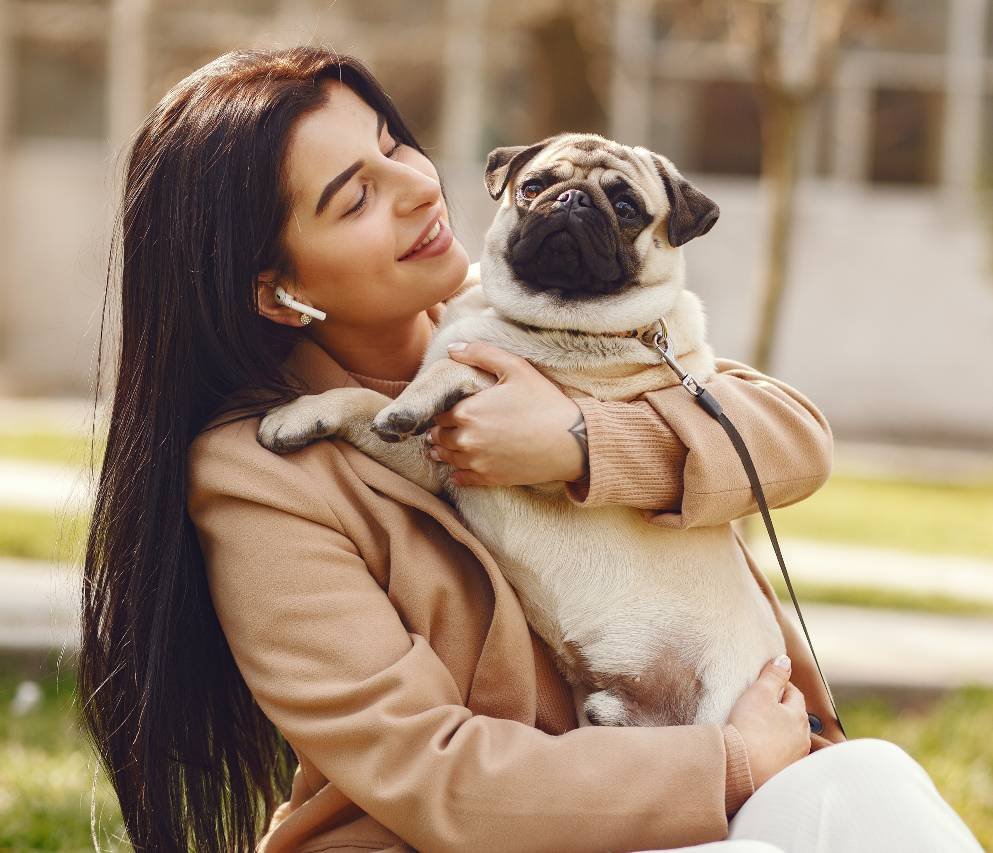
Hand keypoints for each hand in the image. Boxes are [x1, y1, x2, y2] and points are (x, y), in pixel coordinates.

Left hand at [426, 342, 588, 487]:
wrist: (572, 441)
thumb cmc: (545, 402)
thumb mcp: (516, 368)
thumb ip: (481, 354)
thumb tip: (451, 349)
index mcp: (467, 412)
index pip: (439, 411)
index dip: (442, 408)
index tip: (447, 408)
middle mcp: (466, 439)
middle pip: (439, 436)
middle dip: (439, 430)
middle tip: (441, 428)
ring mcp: (477, 462)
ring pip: (446, 458)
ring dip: (442, 451)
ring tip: (440, 447)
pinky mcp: (490, 478)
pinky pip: (461, 480)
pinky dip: (457, 475)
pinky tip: (457, 471)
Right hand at [727, 655, 810, 789]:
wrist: (740, 767)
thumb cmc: (749, 727)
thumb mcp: (760, 693)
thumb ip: (774, 675)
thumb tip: (785, 660)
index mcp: (798, 717)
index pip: (794, 694)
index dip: (780, 686)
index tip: (765, 685)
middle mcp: (802, 739)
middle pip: (794, 717)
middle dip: (781, 710)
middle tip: (761, 705)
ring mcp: (793, 759)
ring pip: (789, 739)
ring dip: (779, 732)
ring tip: (759, 729)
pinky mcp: (781, 775)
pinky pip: (780, 757)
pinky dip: (773, 751)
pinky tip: (759, 751)